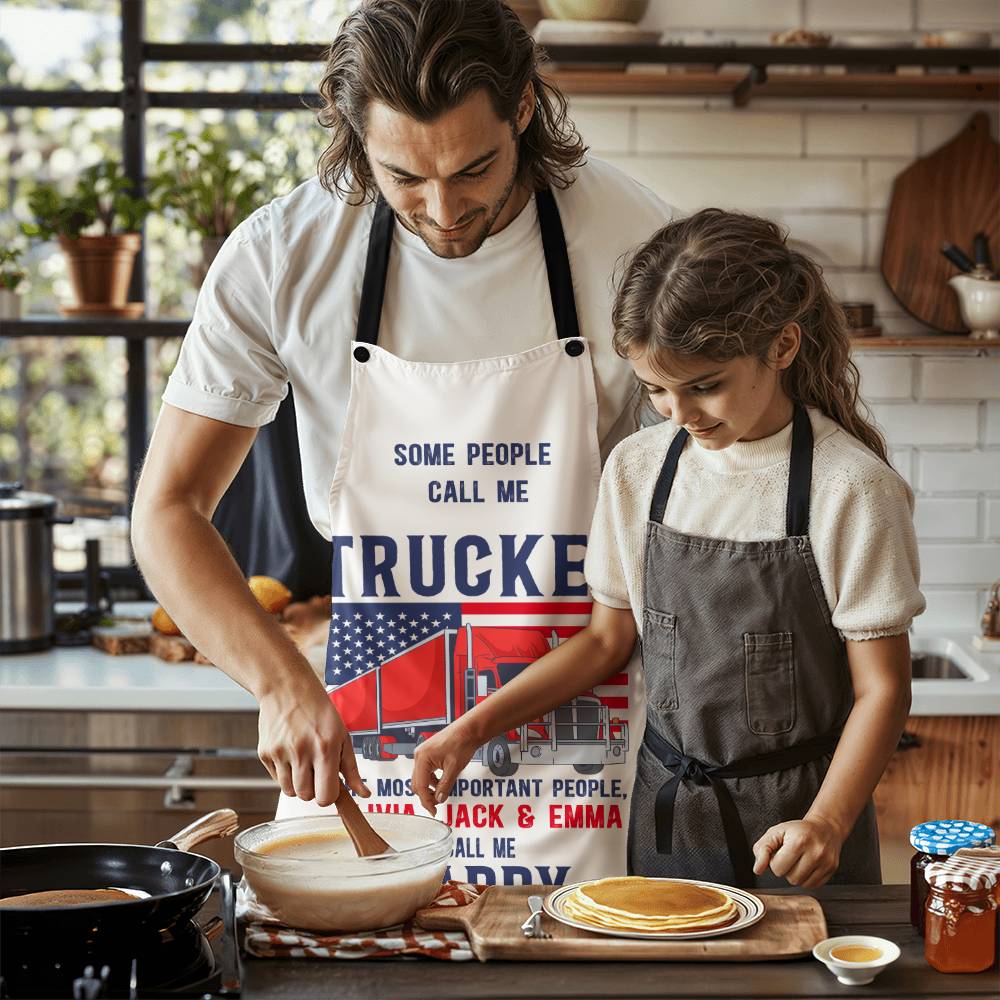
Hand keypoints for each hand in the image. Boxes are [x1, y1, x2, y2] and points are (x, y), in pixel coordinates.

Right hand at [257, 675, 368, 806]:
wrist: (287, 688)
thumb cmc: (319, 710)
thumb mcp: (342, 736)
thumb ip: (352, 769)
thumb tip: (363, 795)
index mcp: (325, 747)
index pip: (325, 796)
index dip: (328, 795)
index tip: (330, 785)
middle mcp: (301, 751)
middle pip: (306, 797)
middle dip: (313, 788)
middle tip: (316, 768)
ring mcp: (280, 753)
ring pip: (289, 792)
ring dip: (298, 783)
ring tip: (303, 760)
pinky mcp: (265, 753)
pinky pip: (276, 779)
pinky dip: (285, 773)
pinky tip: (291, 753)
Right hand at [412, 723, 479, 815]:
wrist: (469, 729)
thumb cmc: (461, 742)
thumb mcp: (454, 768)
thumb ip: (445, 786)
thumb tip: (439, 799)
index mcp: (422, 758)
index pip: (420, 787)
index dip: (426, 801)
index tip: (433, 811)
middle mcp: (419, 755)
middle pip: (417, 783)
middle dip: (426, 796)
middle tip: (437, 805)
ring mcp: (423, 753)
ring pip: (420, 778)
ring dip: (429, 788)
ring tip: (441, 794)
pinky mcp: (428, 753)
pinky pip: (425, 771)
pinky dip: (431, 780)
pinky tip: (441, 783)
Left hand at [752, 817, 843, 887]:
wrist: (825, 827)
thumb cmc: (798, 830)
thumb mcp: (775, 832)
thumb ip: (762, 849)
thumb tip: (757, 869)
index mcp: (799, 841)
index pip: (777, 868)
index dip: (775, 861)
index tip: (780, 851)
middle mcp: (815, 853)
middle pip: (790, 878)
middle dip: (786, 868)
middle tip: (790, 856)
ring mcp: (826, 862)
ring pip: (801, 884)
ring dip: (796, 874)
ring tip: (799, 860)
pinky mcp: (832, 870)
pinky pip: (812, 886)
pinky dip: (806, 878)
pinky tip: (808, 865)